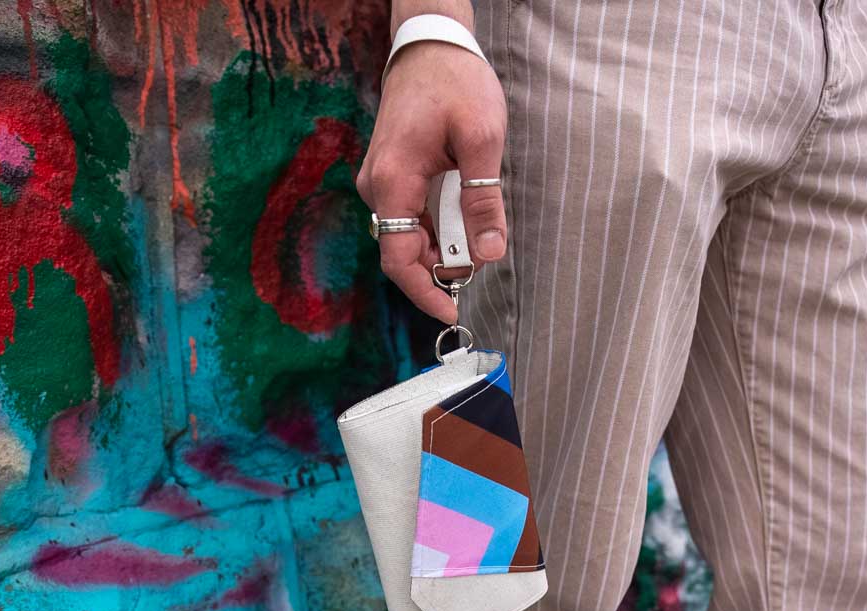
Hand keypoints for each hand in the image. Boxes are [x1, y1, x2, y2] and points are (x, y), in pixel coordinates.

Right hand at [356, 40, 507, 322]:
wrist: (429, 43)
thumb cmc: (454, 82)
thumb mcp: (481, 139)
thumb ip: (484, 200)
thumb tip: (488, 254)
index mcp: (392, 182)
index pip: (399, 260)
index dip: (424, 292)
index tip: (451, 312)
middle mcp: (378, 189)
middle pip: (405, 252)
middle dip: (442, 266)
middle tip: (481, 254)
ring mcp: (382, 184)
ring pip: (411, 236)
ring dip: (443, 245)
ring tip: (476, 227)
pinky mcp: (392, 178)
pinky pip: (413, 216)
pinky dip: (439, 226)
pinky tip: (463, 212)